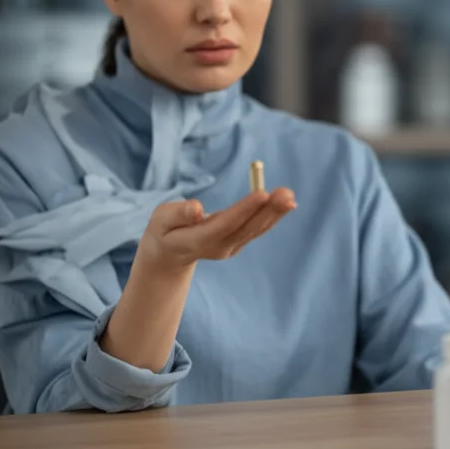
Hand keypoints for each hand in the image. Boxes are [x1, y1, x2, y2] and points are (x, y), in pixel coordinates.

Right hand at [136, 188, 296, 273]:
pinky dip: (273, 215)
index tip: (262, 193)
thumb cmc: (164, 231)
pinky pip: (258, 228)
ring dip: (275, 212)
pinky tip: (287, 203)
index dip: (244, 210)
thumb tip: (197, 209)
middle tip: (286, 194)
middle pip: (247, 228)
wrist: (170, 254)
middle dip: (268, 210)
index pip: (225, 224)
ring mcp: (231, 247)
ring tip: (289, 196)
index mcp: (198, 241)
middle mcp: (219, 247)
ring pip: (256, 229)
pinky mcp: (238, 242)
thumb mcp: (160, 221)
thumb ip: (177, 215)